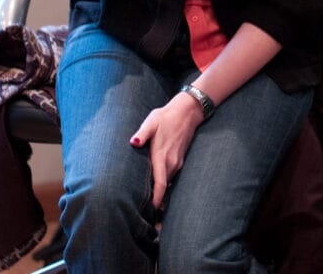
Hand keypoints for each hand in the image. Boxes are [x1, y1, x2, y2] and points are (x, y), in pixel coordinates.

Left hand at [129, 92, 205, 209]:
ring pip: (167, 181)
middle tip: (140, 208)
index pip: (160, 184)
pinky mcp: (180, 158)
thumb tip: (134, 142)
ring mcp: (177, 161)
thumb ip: (142, 133)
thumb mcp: (152, 122)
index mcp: (162, 156)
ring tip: (146, 197)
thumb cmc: (166, 116)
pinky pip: (171, 175)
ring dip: (159, 189)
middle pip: (163, 186)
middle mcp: (172, 162)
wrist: (188, 111)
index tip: (150, 210)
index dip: (156, 199)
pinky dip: (163, 181)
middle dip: (154, 198)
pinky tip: (155, 181)